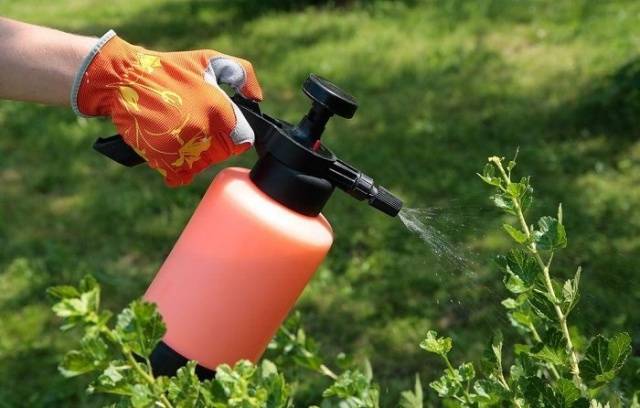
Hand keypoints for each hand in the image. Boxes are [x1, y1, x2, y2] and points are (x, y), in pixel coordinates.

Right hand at [72, 31, 262, 185]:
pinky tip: (171, 154)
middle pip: (221, 153)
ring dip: (194, 157)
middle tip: (197, 128)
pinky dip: (176, 170)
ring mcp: (182, 146)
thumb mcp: (209, 60)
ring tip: (181, 136)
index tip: (223, 128)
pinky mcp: (162, 158)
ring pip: (201, 165)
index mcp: (218, 108)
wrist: (122, 78)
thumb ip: (242, 74)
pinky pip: (179, 176)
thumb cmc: (168, 68)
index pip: (243, 139)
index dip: (235, 134)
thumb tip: (256, 98)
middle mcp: (203, 130)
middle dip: (214, 144)